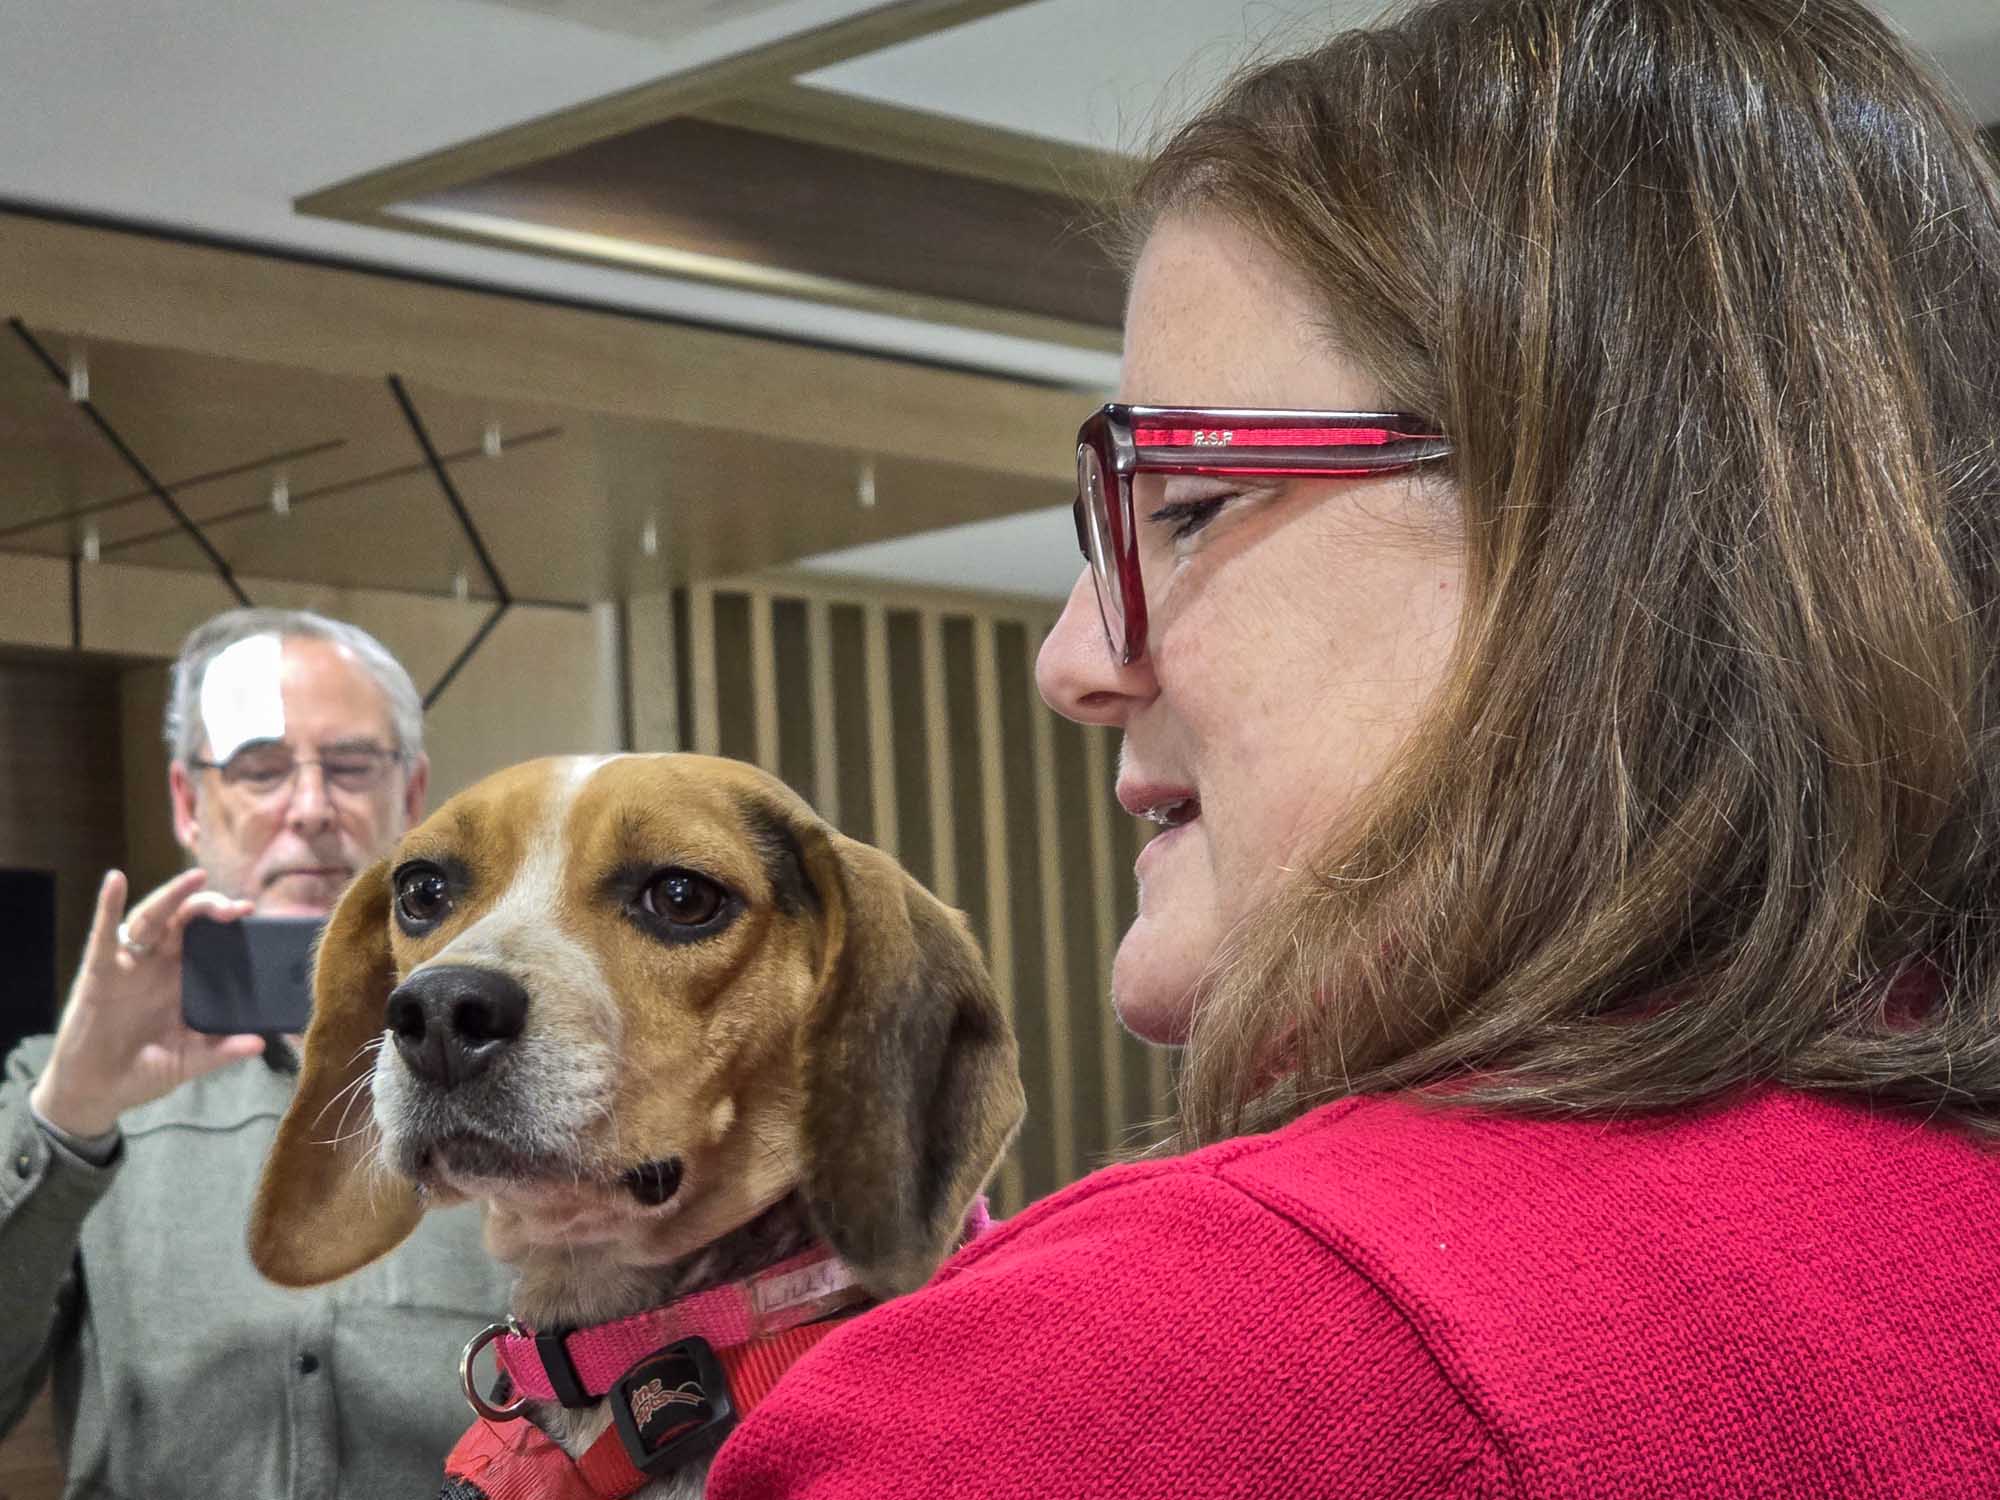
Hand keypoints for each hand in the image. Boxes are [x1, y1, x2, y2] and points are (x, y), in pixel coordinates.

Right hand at [28, 869, 262, 1138]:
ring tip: (197, 877)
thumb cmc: (143, 1072)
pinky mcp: (99, 972)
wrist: (96, 1093)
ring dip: (173, 895)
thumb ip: (220, 1052)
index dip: (231, 927)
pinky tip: (116, 881)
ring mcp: (129, 965)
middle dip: (212, 907)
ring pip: (152, 918)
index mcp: (184, 980)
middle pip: (186, 921)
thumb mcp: (188, 1061)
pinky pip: (103, 934)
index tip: (257, 921)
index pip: (211, 939)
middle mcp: (158, 965)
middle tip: (240, 908)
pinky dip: (108, 905)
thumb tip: (259, 1044)